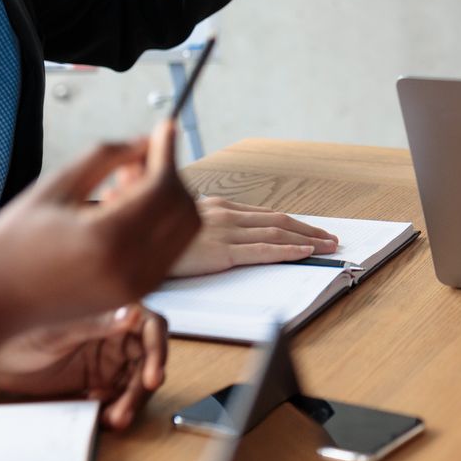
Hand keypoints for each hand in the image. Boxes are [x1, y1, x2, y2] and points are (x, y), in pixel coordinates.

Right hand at [0, 122, 200, 352]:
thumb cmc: (12, 242)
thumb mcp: (54, 186)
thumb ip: (105, 157)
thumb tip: (147, 140)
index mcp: (108, 239)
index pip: (163, 187)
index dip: (167, 152)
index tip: (164, 127)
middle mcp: (132, 268)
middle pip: (184, 208)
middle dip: (169, 175)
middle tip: (137, 159)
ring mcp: (138, 286)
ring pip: (183, 229)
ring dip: (167, 199)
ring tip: (123, 185)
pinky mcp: (136, 294)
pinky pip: (169, 249)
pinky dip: (159, 223)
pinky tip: (123, 211)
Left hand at [0, 305, 170, 429]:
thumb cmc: (19, 332)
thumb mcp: (59, 332)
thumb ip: (98, 324)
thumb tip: (133, 315)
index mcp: (112, 314)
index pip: (151, 329)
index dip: (158, 352)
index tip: (152, 377)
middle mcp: (116, 336)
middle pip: (147, 361)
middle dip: (140, 388)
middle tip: (125, 410)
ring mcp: (108, 360)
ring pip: (135, 383)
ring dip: (129, 402)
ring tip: (113, 419)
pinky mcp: (97, 382)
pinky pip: (117, 397)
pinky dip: (114, 407)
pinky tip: (100, 414)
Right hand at [168, 198, 338, 276]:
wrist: (129, 243)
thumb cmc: (151, 237)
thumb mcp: (181, 225)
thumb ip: (204, 227)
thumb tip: (220, 235)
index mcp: (218, 207)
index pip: (266, 215)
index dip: (294, 223)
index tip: (312, 230)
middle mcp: (226, 215)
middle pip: (279, 222)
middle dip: (309, 230)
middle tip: (331, 238)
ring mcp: (225, 232)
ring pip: (277, 235)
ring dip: (308, 240)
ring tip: (327, 247)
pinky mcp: (221, 252)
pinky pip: (262, 251)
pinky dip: (288, 251)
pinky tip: (305, 253)